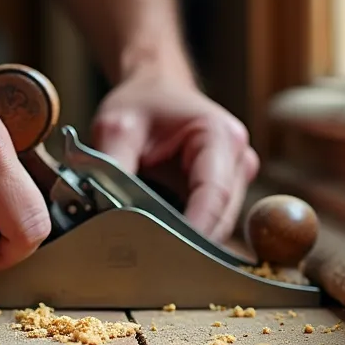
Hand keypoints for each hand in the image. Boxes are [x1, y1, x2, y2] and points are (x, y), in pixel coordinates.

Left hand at [90, 69, 259, 240]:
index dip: (194, 229)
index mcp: (220, 136)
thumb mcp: (116, 127)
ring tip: (149, 241)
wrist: (154, 89)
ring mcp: (237, 177)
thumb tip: (106, 212)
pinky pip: (210, 222)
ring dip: (186, 238)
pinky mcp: (227, 191)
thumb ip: (111, 167)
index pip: (214, 194)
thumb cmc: (141, 103)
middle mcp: (238, 158)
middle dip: (186, 239)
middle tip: (146, 256)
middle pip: (220, 217)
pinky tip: (160, 234)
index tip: (167, 254)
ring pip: (218, 225)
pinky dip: (186, 231)